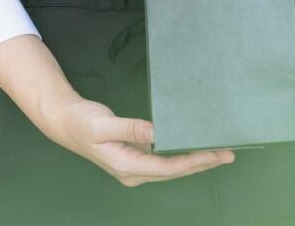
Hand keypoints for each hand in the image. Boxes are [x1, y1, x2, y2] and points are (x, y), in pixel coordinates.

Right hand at [42, 88, 235, 186]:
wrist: (66, 123)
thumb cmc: (83, 121)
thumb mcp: (104, 123)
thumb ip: (131, 128)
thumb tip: (158, 132)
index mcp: (127, 166)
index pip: (167, 167)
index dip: (192, 161)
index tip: (213, 153)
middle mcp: (134, 172)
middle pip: (174, 171)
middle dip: (201, 162)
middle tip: (228, 154)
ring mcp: (135, 168)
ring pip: (171, 167)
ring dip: (194, 160)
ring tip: (218, 152)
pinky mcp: (135, 159)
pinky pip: (164, 160)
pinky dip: (181, 154)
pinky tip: (192, 147)